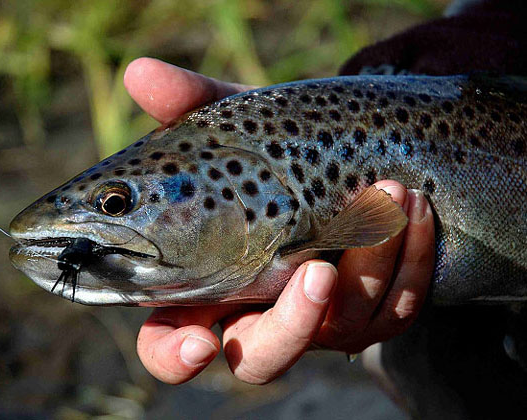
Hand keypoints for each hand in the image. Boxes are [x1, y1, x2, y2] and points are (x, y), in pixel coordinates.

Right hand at [124, 58, 434, 383]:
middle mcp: (261, 311)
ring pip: (340, 329)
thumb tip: (138, 72)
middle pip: (260, 359)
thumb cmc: (274, 151)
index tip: (197, 344)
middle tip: (315, 274)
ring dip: (369, 265)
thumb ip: (190, 106)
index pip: (171, 343)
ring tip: (387, 193)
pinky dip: (408, 260)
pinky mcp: (374, 311)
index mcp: (208, 284)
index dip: (175, 356)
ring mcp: (321, 319)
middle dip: (291, 326)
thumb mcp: (237, 127)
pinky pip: (394, 309)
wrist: (350, 157)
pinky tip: (415, 210)